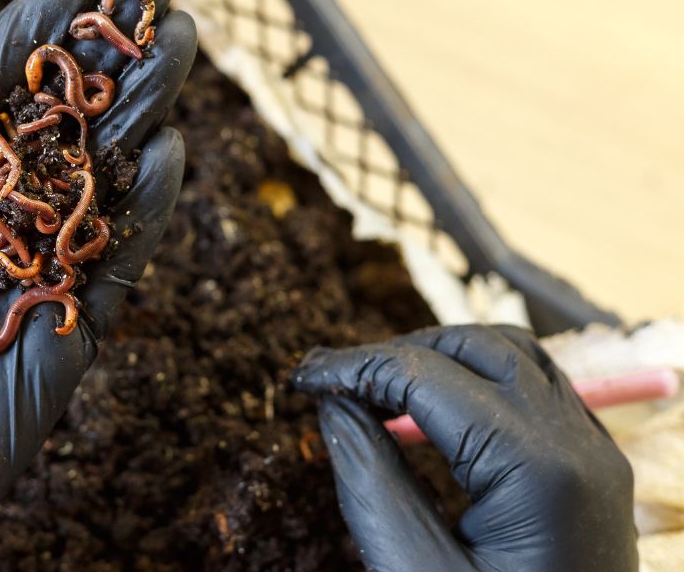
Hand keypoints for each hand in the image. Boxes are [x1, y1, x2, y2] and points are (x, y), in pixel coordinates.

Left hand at [0, 0, 196, 568]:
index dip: (26, 34)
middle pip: (52, 125)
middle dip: (102, 56)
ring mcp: (25, 278)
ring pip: (94, 179)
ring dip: (137, 112)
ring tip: (178, 44)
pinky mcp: (62, 335)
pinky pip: (112, 263)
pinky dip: (144, 212)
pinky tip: (174, 154)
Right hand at [293, 325, 637, 571]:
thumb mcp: (412, 570)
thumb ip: (370, 477)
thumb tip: (335, 404)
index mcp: (536, 470)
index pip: (426, 377)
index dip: (353, 367)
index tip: (300, 378)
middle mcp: (579, 446)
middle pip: (478, 347)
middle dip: (396, 352)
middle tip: (333, 380)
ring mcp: (595, 454)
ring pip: (515, 357)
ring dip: (441, 359)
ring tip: (378, 388)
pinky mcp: (594, 469)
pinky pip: (538, 391)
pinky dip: (480, 382)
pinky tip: (434, 415)